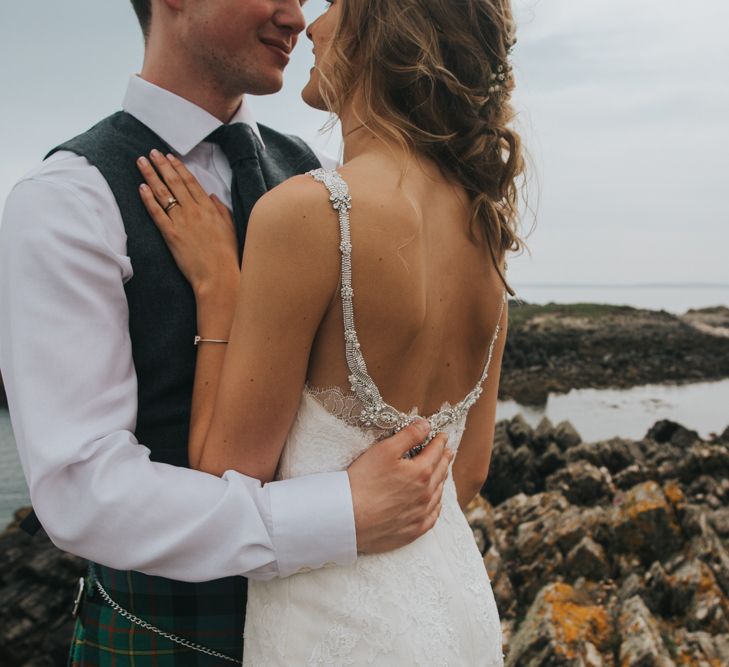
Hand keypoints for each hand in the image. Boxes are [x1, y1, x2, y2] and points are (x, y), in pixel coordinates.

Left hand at [137, 149, 239, 294]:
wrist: (218, 275)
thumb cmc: (226, 255)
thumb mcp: (230, 228)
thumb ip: (221, 210)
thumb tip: (212, 197)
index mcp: (209, 208)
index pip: (191, 182)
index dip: (179, 167)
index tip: (170, 156)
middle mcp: (194, 211)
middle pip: (174, 182)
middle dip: (162, 165)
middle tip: (151, 153)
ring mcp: (182, 221)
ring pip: (163, 193)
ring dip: (151, 176)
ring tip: (141, 163)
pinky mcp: (171, 234)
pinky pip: (157, 213)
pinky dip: (148, 199)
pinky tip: (141, 188)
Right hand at [347, 419, 452, 553]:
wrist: (348, 518)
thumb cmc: (363, 481)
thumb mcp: (385, 450)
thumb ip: (408, 436)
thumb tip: (426, 426)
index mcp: (421, 472)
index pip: (435, 452)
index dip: (439, 441)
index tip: (442, 436)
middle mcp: (426, 494)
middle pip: (440, 472)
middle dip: (444, 459)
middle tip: (447, 452)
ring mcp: (420, 515)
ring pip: (438, 495)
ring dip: (441, 481)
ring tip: (442, 473)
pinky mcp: (412, 531)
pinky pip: (432, 517)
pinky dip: (436, 506)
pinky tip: (435, 503)